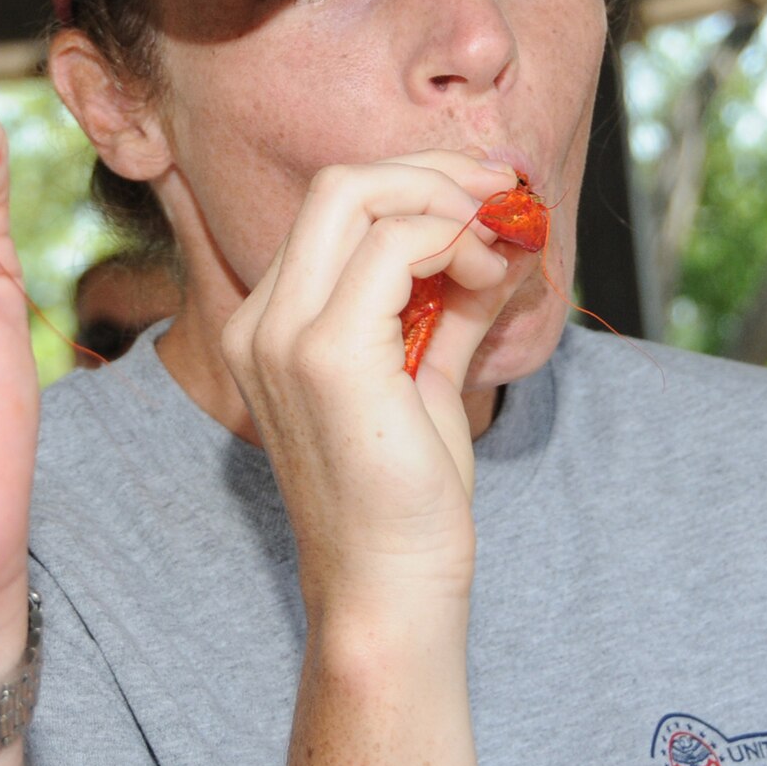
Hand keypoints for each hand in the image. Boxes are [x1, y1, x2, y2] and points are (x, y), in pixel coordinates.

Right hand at [219, 151, 529, 625]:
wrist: (388, 592)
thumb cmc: (407, 502)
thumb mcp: (426, 380)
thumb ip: (449, 307)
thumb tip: (500, 241)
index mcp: (270, 324)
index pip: (334, 209)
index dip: (419, 185)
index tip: (489, 200)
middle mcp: (262, 321)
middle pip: (339, 184)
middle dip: (434, 173)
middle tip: (504, 195)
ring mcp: (285, 336)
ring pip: (359, 195)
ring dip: (450, 204)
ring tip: (500, 248)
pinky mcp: (327, 356)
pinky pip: (394, 246)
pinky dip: (454, 241)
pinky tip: (489, 276)